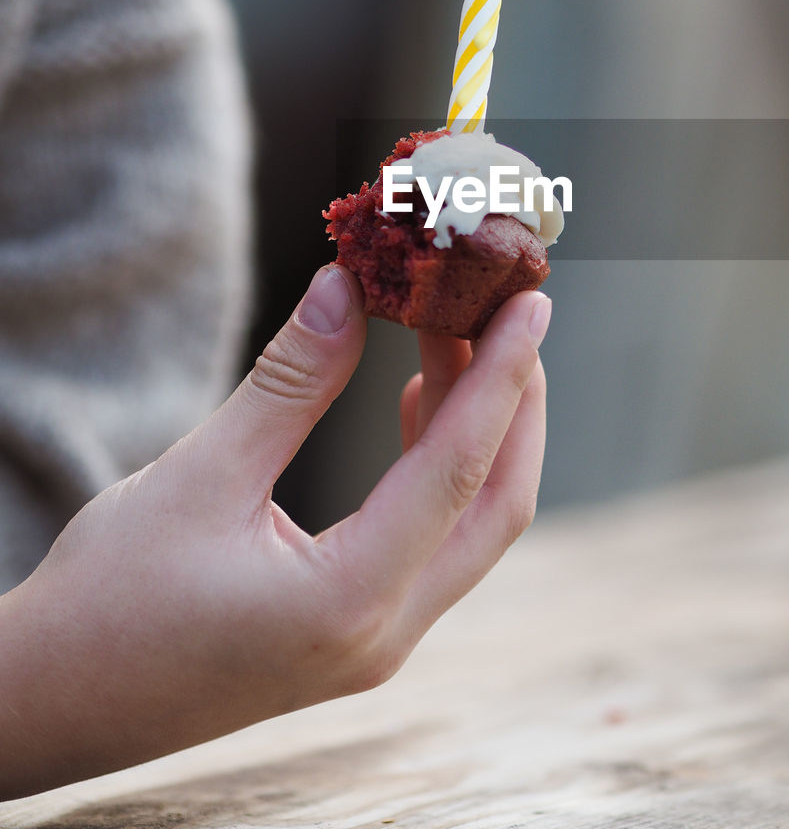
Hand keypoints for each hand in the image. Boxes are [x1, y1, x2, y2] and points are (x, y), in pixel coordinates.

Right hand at [0, 266, 549, 797]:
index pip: (459, 467)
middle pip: (496, 506)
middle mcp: (383, 635)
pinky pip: (434, 542)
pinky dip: (443, 468)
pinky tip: (417, 404)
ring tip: (451, 337)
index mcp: (349, 600)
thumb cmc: (107, 601)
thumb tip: (346, 287)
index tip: (532, 302)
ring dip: (477, 429)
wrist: (53, 704)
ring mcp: (376, 643)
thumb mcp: (200, 476)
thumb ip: (289, 381)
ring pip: (470, 526)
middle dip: (512, 403)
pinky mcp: (356, 634)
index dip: (501, 374)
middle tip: (502, 313)